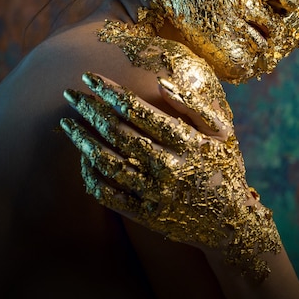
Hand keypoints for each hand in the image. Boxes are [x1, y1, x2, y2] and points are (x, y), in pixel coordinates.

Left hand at [61, 72, 280, 278]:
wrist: (231, 222)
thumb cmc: (224, 167)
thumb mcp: (221, 132)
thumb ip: (194, 106)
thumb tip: (161, 82)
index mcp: (185, 141)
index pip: (136, 109)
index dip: (108, 91)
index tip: (88, 77)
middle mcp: (168, 166)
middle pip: (116, 132)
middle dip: (89, 110)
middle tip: (69, 95)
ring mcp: (155, 193)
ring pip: (108, 163)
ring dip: (83, 141)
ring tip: (67, 125)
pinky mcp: (146, 215)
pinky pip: (109, 195)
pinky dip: (91, 177)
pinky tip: (83, 160)